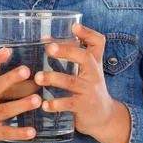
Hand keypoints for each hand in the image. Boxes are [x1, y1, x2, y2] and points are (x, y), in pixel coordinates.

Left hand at [34, 23, 114, 138]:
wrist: (104, 116)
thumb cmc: (88, 88)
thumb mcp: (84, 71)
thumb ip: (68, 55)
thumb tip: (45, 39)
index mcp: (94, 62)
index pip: (98, 42)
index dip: (88, 33)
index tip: (74, 26)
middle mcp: (94, 73)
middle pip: (85, 58)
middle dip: (67, 51)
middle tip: (49, 48)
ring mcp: (90, 90)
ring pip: (72, 81)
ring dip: (53, 78)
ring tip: (38, 77)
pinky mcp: (84, 106)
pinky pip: (69, 104)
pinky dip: (56, 104)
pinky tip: (44, 104)